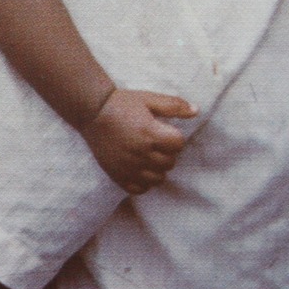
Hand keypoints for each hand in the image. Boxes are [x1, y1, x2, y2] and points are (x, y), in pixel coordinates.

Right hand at [79, 88, 196, 193]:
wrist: (91, 112)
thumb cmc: (121, 103)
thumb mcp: (148, 99)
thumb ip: (174, 105)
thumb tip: (197, 111)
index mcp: (150, 133)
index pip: (179, 144)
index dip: (174, 137)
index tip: (163, 130)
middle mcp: (141, 153)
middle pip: (170, 163)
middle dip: (166, 152)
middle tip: (153, 141)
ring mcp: (128, 166)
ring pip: (158, 178)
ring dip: (156, 168)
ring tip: (146, 155)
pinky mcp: (117, 175)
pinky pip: (140, 188)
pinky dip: (143, 182)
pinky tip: (138, 168)